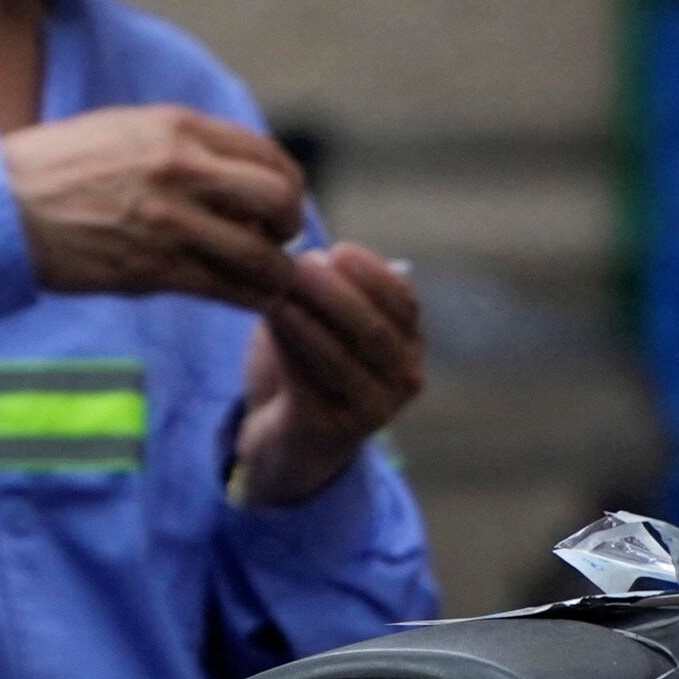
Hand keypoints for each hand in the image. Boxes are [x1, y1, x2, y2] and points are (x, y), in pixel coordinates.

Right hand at [1, 105, 304, 307]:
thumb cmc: (54, 169)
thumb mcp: (123, 130)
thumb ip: (180, 144)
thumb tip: (231, 168)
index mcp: (176, 127)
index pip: (267, 153)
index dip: (286, 184)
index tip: (279, 204)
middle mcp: (182, 169)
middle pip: (279, 197)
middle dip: (288, 224)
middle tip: (275, 240)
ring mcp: (170, 221)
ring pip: (263, 254)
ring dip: (274, 271)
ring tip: (264, 278)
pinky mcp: (154, 269)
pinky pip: (228, 289)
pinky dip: (250, 298)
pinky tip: (246, 298)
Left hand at [234, 244, 425, 507]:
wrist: (290, 438)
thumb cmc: (309, 363)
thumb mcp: (325, 315)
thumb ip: (325, 280)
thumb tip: (299, 241)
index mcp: (409, 342)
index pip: (403, 302)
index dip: (372, 275)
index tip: (337, 250)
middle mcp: (403, 379)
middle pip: (374, 331)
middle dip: (335, 294)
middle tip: (300, 266)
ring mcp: (373, 411)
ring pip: (339, 359)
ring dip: (306, 319)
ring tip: (277, 290)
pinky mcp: (333, 432)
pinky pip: (308, 386)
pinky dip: (288, 349)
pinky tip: (269, 321)